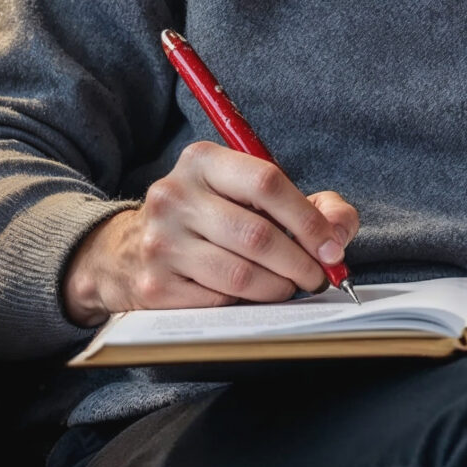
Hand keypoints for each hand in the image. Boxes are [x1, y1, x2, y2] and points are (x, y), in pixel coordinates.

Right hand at [62, 141, 359, 324]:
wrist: (127, 252)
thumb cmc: (209, 219)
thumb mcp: (251, 196)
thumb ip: (310, 205)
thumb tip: (339, 231)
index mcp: (202, 162)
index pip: (267, 182)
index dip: (308, 220)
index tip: (330, 247)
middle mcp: (174, 196)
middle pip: (258, 235)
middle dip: (301, 263)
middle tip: (317, 276)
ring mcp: (160, 242)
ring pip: (242, 275)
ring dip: (278, 288)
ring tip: (287, 286)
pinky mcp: (154, 285)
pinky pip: (219, 301)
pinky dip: (245, 304)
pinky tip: (248, 296)